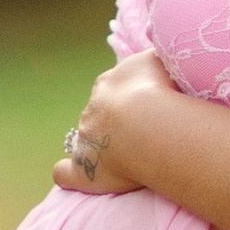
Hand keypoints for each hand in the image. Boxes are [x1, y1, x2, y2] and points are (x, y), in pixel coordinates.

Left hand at [52, 48, 171, 197]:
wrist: (147, 119)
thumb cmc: (162, 89)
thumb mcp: (163, 60)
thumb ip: (160, 56)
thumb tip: (163, 52)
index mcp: (110, 84)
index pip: (112, 89)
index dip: (127, 99)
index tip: (145, 107)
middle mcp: (93, 108)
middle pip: (99, 113)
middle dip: (114, 122)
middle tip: (142, 134)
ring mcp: (86, 137)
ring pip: (88, 139)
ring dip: (102, 146)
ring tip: (130, 158)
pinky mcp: (82, 167)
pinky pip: (65, 172)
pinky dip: (67, 174)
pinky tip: (73, 177)